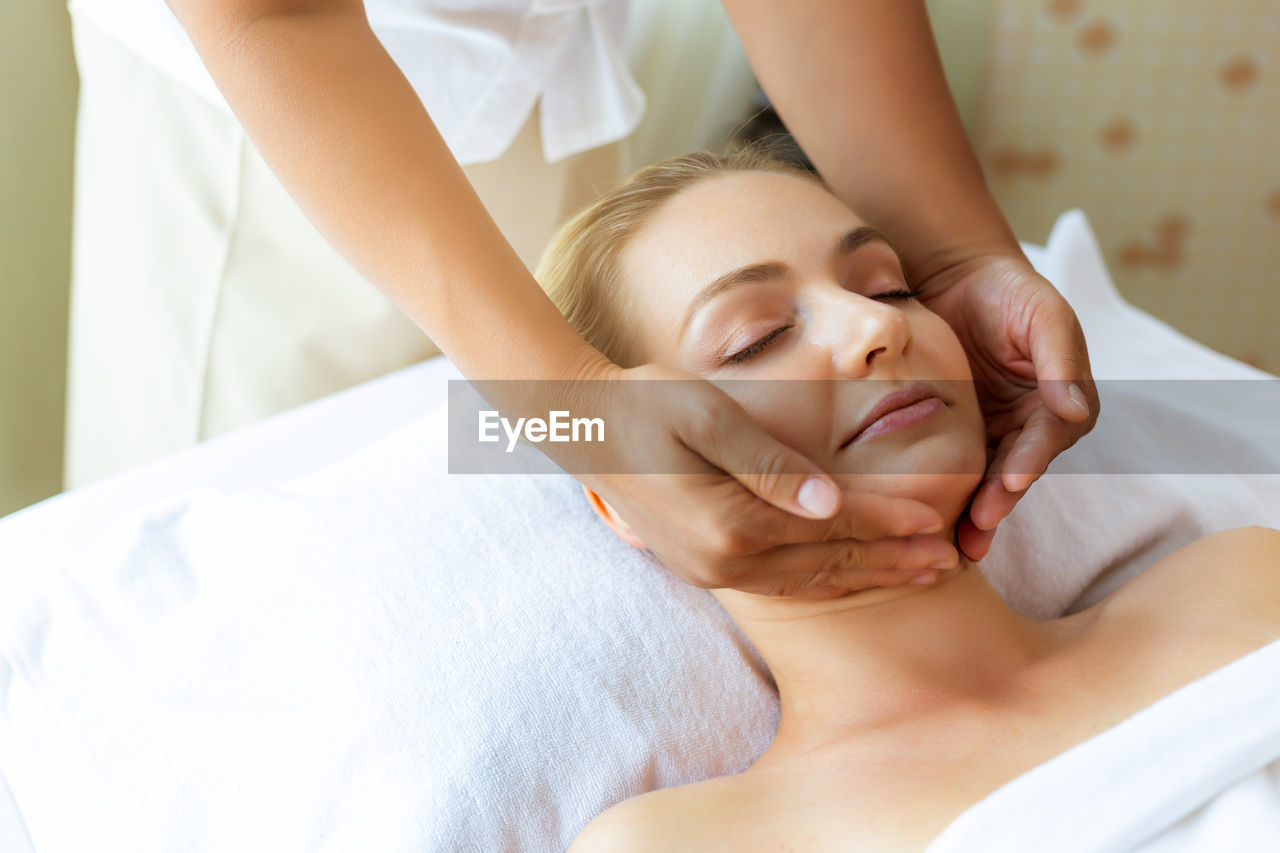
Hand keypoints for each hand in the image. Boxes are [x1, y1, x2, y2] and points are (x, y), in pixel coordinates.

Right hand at [570, 362, 961, 597]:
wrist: (584, 426)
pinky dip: (823, 579)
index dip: (888, 524)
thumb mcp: (709, 416)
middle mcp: (722, 561)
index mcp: (729, 523)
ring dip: (863, 576)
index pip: (831, 528)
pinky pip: (778, 582)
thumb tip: (830, 503)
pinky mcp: (701, 566)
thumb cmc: (647, 404)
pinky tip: (849, 572)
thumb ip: (770, 463)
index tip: (938, 521)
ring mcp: (709, 570)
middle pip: (826, 565)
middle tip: (947, 562)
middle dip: (890, 562)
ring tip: (915, 574)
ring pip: (807, 581)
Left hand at [917, 253, 1099, 559]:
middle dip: (1000, 500)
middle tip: (978, 526)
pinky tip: (931, 523)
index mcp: (1062, 400)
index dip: (1031, 459)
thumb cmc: (1009, 291)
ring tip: (959, 545)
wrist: (957, 279)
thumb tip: (1077, 409)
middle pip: (1018, 469)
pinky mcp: (959, 436)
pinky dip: (947, 495)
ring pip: (987, 479)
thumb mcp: (1043, 315)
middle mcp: (1033, 425)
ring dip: (976, 513)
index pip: (1048, 436)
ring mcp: (996, 434)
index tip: (1011, 480)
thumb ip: (1060, 359)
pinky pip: (955, 468)